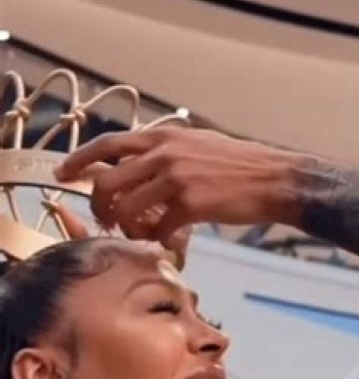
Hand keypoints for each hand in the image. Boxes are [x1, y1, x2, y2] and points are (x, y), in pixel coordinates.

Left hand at [55, 128, 301, 251]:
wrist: (274, 179)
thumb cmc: (240, 165)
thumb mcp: (197, 143)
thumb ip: (167, 149)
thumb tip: (143, 158)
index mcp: (163, 137)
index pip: (107, 144)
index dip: (79, 160)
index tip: (64, 174)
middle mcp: (164, 154)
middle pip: (107, 181)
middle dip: (100, 206)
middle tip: (107, 220)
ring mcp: (175, 179)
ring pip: (127, 208)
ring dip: (127, 227)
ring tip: (141, 233)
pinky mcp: (190, 205)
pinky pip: (157, 228)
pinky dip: (159, 240)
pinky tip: (170, 242)